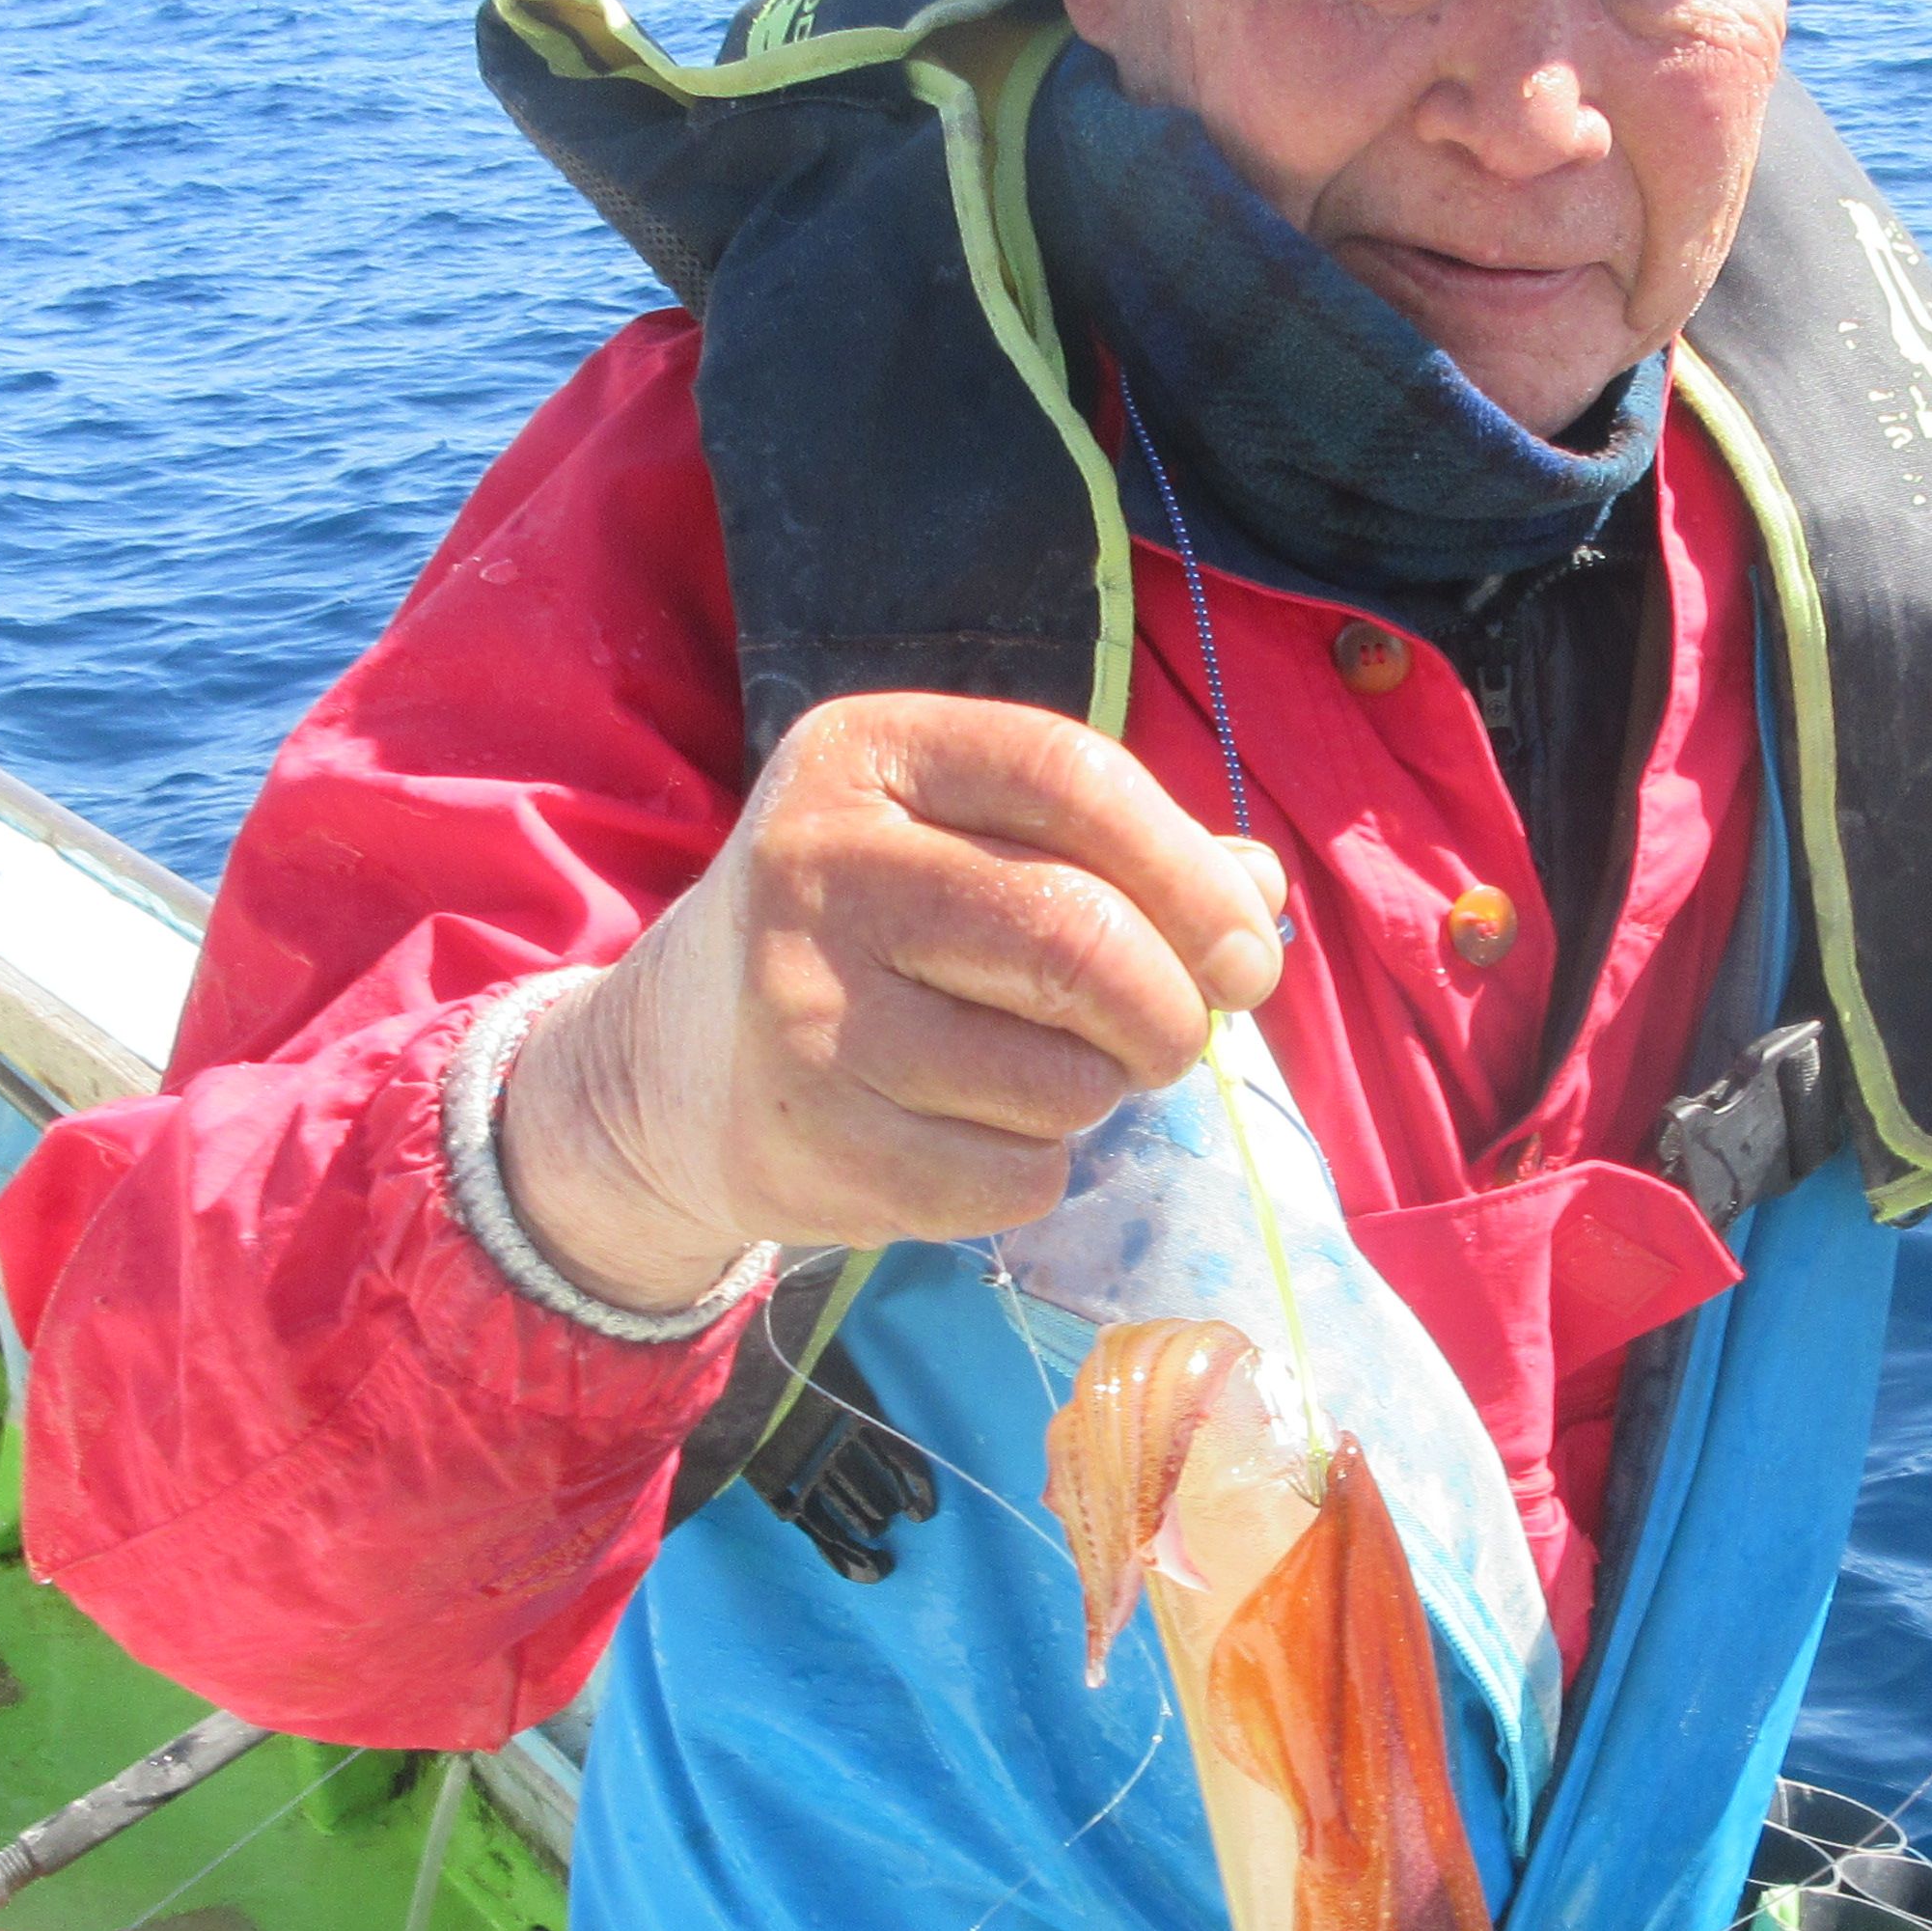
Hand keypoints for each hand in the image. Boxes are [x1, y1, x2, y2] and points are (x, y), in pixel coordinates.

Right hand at [498, 696, 1287, 1313]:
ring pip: (1056, 1075)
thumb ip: (1113, 852)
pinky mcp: (805, 1138)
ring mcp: (800, 1005)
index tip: (1247, 951)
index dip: (1187, 868)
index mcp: (866, 754)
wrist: (673, 1065)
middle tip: (1172, 1041)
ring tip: (1037, 1074)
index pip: (1068, 773)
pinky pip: (1008, 1176)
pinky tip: (972, 1137)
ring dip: (1092, 1094)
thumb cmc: (871, 936)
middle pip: (1074, 936)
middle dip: (1168, 1010)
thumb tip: (1258, 898)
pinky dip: (1032, 1171)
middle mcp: (815, 864)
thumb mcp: (964, 845)